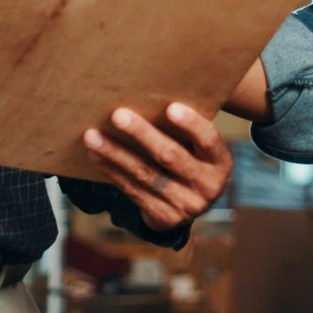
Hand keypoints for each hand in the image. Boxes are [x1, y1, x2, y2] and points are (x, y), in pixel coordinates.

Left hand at [81, 103, 232, 232]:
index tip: (170, 108)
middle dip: (142, 134)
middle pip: (171, 156)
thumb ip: (183, 129)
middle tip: (117, 115)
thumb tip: (145, 94)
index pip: (208, 140)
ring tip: (92, 136)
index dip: (191, 124)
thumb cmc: (190, 159)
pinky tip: (95, 155)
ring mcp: (187, 205)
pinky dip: (111, 170)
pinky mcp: (164, 217)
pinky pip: (133, 190)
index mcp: (220, 162)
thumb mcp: (197, 148)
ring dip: (115, 153)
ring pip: (145, 174)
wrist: (189, 204)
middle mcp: (208, 186)